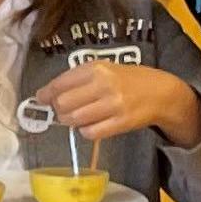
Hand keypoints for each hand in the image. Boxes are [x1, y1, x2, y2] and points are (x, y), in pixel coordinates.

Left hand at [38, 60, 200, 147]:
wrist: (160, 92)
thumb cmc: (126, 79)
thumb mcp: (103, 69)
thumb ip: (76, 79)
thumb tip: (46, 95)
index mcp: (96, 68)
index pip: (60, 84)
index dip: (46, 94)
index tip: (40, 99)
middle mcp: (103, 85)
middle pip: (64, 104)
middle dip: (58, 109)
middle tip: (61, 111)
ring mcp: (113, 105)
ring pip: (75, 119)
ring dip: (69, 121)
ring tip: (75, 118)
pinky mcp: (121, 123)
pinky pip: (91, 132)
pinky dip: (85, 131)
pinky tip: (90, 126)